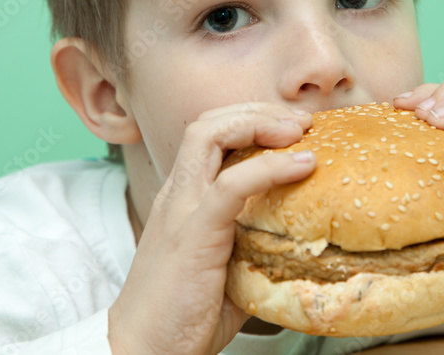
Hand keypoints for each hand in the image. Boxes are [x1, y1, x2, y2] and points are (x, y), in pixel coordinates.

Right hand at [108, 103, 314, 354]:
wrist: (142, 351)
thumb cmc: (182, 317)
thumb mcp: (224, 270)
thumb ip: (251, 246)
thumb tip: (299, 244)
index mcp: (182, 199)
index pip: (208, 136)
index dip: (248, 121)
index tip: (290, 130)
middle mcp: (177, 195)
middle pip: (208, 123)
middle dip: (257, 111)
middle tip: (300, 122)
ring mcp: (181, 210)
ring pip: (210, 135)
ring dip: (259, 123)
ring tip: (298, 131)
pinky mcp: (192, 233)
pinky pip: (231, 184)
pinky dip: (270, 167)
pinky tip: (302, 165)